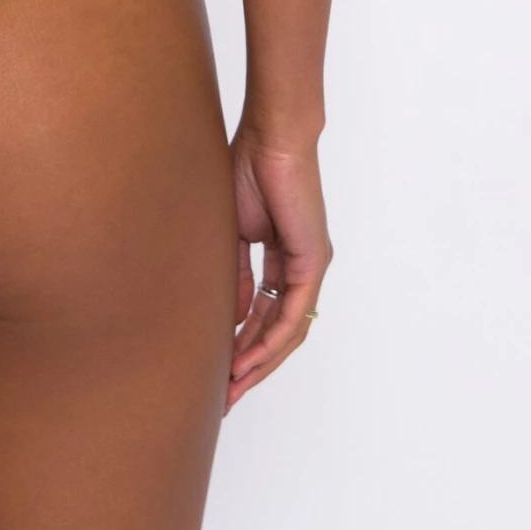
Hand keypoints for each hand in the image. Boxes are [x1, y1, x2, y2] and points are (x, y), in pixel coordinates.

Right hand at [226, 127, 331, 410]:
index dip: (242, 341)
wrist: (272, 136)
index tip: (218, 366)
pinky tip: (247, 360)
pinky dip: (270, 340)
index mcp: (283, 256)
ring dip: (260, 362)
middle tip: (225, 394)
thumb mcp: (234, 231)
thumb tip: (229, 314)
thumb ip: (235, 273)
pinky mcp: (311, 262)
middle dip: (251, 364)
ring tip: (232, 387)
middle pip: (278, 330)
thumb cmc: (249, 166)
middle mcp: (301, 266)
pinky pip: (293, 315)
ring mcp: (310, 266)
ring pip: (288, 331)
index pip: (263, 311)